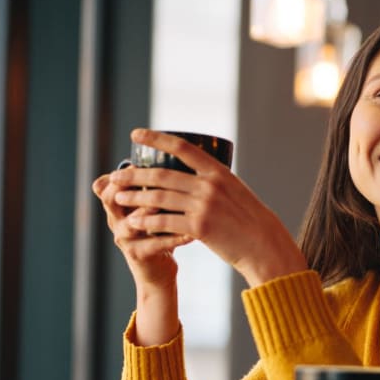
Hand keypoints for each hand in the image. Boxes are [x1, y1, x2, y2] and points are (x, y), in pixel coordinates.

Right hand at [92, 168, 188, 289]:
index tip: (137, 160)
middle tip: (150, 177)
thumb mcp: (153, 208)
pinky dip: (173, 238)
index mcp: (119, 206)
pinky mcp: (139, 255)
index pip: (107, 184)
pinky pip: (155, 244)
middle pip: (110, 199)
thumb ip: (156, 186)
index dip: (119, 173)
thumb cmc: (161, 232)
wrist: (159, 271)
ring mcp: (126, 239)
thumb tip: (175, 153)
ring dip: (149, 211)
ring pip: (132, 222)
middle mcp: (117, 220)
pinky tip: (191, 233)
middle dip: (127, 186)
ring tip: (168, 204)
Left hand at [107, 129, 307, 286]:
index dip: (156, 138)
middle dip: (135, 174)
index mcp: (218, 171)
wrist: (264, 245)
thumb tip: (191, 176)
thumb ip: (213, 182)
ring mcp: (204, 206)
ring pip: (159, 198)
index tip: (136, 134)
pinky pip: (165, 222)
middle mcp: (209, 185)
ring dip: (135, 197)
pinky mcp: (200, 228)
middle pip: (162, 174)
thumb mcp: (235, 192)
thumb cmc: (249, 220)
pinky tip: (133, 222)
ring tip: (118, 197)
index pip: (182, 147)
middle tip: (116, 175)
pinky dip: (146, 222)